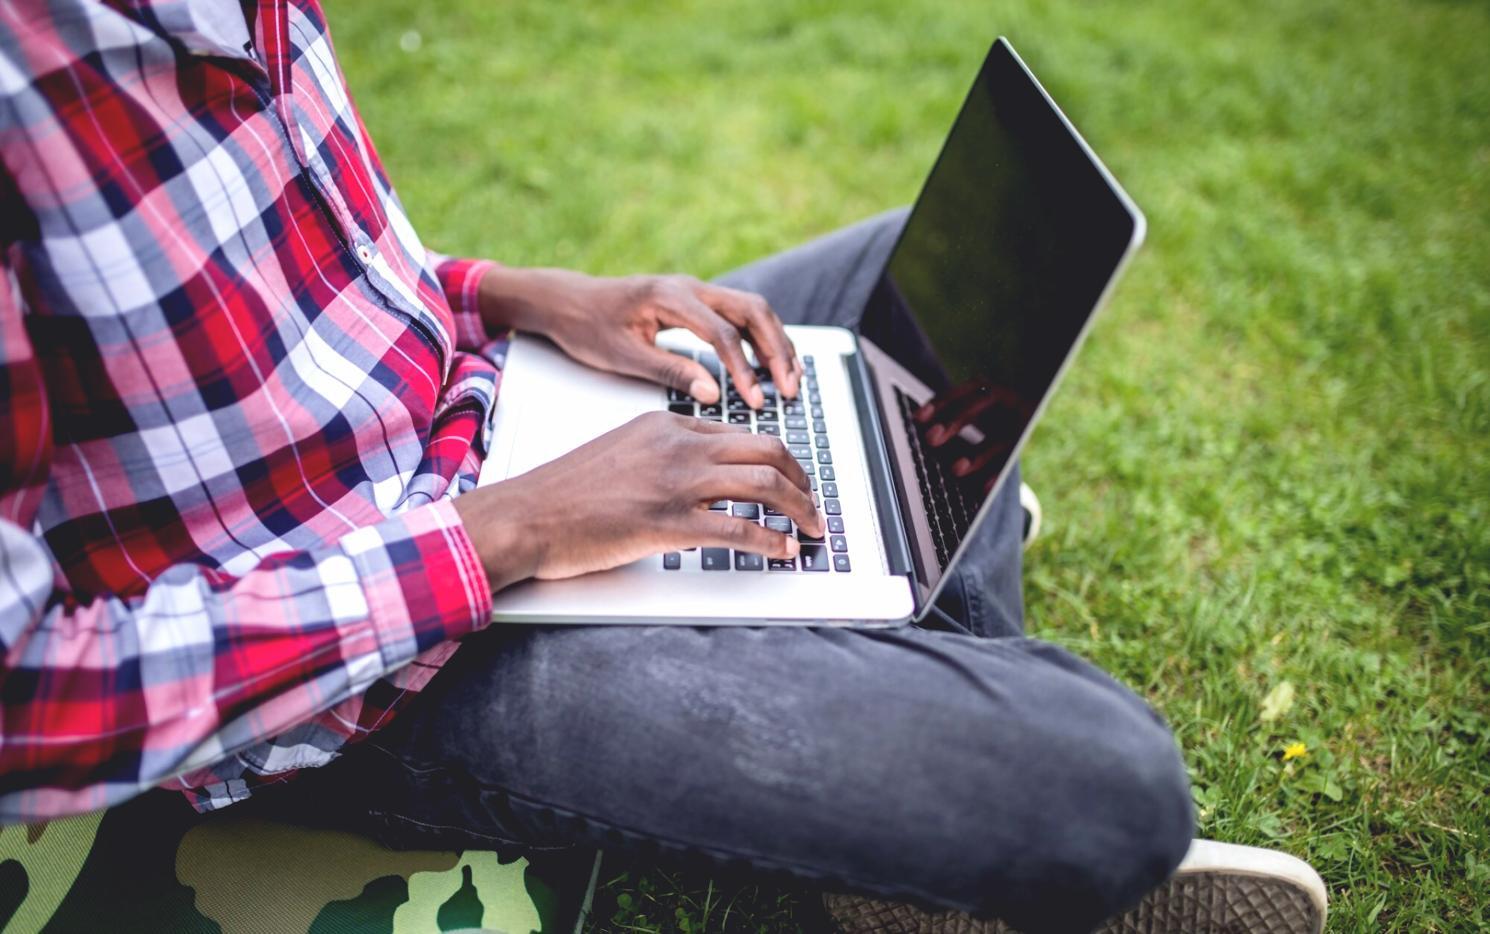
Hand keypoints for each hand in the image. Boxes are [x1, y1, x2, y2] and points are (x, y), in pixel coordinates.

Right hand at [452, 412, 824, 588]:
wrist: (524, 514)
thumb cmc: (563, 493)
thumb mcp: (619, 452)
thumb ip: (660, 455)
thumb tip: (697, 478)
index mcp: (665, 424)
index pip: (739, 433)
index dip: (775, 458)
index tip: (791, 480)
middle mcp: (677, 445)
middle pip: (766, 449)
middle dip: (802, 479)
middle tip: (814, 504)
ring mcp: (675, 483)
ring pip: (763, 484)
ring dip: (800, 509)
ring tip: (812, 530)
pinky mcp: (668, 523)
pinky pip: (739, 529)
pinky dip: (772, 541)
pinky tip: (784, 551)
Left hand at [478, 267, 801, 407]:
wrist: (569, 300)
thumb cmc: (588, 326)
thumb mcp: (623, 356)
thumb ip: (670, 371)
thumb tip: (713, 392)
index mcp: (669, 297)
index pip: (721, 332)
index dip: (742, 368)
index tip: (754, 399)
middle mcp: (690, 287)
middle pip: (752, 310)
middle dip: (776, 350)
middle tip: (790, 388)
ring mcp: (697, 291)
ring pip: (754, 310)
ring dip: (776, 343)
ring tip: (792, 379)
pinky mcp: (698, 302)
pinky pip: (742, 315)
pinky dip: (763, 338)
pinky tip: (772, 365)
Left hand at [913, 377, 1034, 491]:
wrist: (1032, 412)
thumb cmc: (993, 415)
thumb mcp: (976, 410)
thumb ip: (952, 416)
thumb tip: (919, 429)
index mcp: (987, 389)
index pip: (960, 393)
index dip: (939, 403)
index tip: (917, 417)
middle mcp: (1006, 399)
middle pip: (978, 408)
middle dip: (954, 422)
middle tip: (930, 438)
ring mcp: (1022, 421)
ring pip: (999, 438)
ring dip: (977, 454)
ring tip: (955, 469)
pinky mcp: (1029, 443)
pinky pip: (1012, 461)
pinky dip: (997, 475)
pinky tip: (984, 490)